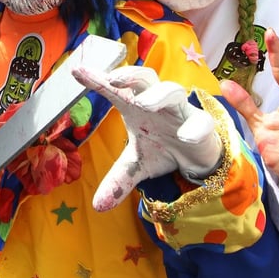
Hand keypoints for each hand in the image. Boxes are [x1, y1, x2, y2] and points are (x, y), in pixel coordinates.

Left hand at [72, 65, 221, 211]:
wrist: (197, 157)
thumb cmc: (163, 147)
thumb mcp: (137, 164)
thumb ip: (118, 178)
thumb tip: (98, 206)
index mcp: (137, 105)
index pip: (116, 90)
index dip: (97, 80)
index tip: (75, 71)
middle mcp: (158, 102)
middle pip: (146, 78)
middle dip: (131, 76)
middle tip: (113, 79)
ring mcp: (181, 111)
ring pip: (173, 91)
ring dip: (158, 96)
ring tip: (143, 105)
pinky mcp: (202, 125)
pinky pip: (201, 122)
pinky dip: (193, 128)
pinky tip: (185, 137)